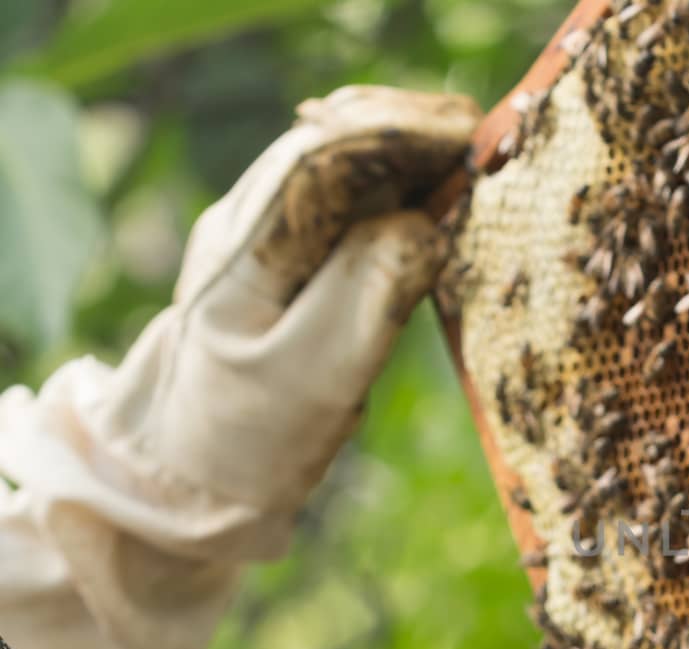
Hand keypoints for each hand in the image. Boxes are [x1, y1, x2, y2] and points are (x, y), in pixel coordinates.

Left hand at [92, 85, 480, 511]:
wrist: (190, 470)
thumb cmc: (253, 437)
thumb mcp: (316, 378)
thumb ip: (367, 294)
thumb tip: (426, 221)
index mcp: (247, 247)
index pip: (326, 156)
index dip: (403, 133)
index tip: (473, 138)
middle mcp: (249, 220)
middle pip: (336, 138)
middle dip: (414, 128)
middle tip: (490, 139)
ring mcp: (265, 230)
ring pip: (343, 160)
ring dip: (409, 149)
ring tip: (474, 156)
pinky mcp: (290, 252)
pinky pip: (347, 195)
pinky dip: (398, 182)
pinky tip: (438, 192)